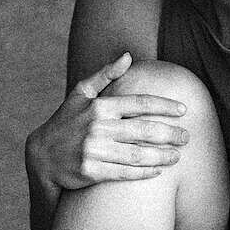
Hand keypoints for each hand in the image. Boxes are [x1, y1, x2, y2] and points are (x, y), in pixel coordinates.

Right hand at [30, 53, 188, 190]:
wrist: (41, 157)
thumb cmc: (66, 122)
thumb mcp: (80, 94)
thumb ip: (105, 75)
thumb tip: (128, 56)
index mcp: (99, 106)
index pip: (139, 103)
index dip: (164, 106)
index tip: (183, 110)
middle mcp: (97, 127)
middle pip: (144, 130)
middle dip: (170, 134)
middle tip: (187, 137)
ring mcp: (94, 150)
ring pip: (138, 154)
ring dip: (162, 156)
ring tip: (177, 156)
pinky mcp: (91, 172)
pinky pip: (125, 173)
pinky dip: (144, 172)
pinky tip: (158, 171)